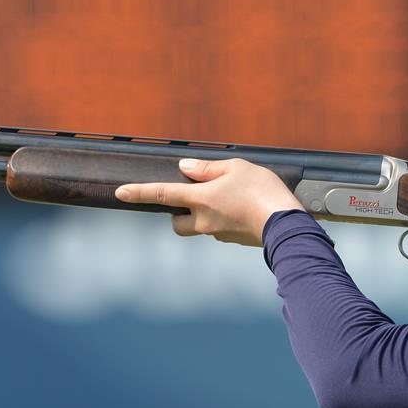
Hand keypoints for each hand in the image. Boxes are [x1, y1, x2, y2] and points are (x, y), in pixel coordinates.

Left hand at [115, 158, 303, 246]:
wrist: (287, 225)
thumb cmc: (263, 192)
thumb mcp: (237, 167)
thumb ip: (208, 168)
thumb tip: (186, 169)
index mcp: (201, 199)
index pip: (162, 194)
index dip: (139, 193)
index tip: (120, 192)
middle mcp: (204, 220)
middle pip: (176, 222)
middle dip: (178, 213)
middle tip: (195, 198)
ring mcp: (219, 233)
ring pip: (200, 226)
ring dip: (206, 215)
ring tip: (231, 199)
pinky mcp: (234, 240)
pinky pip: (221, 229)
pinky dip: (226, 220)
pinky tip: (245, 209)